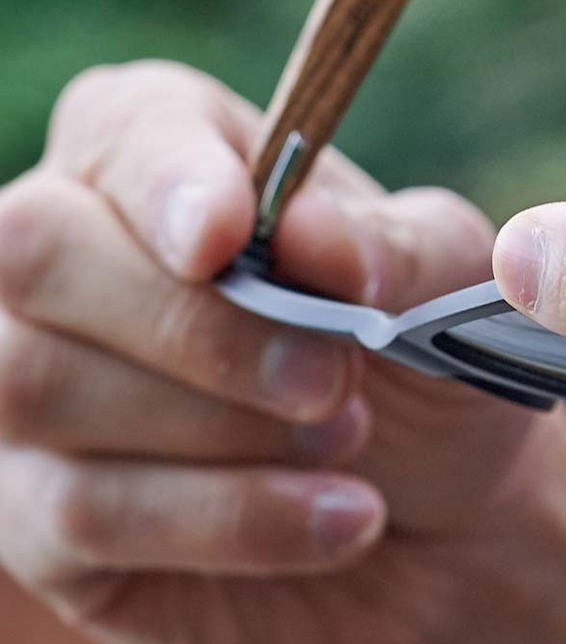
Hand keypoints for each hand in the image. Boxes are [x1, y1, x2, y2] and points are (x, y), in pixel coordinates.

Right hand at [0, 65, 565, 643]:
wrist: (442, 505)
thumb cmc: (420, 349)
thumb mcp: (444, 279)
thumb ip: (386, 242)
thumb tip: (305, 231)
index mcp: (163, 147)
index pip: (123, 126)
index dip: (166, 179)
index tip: (229, 238)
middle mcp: (62, 247)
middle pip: (40, 253)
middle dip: (197, 326)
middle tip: (335, 377)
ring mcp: (21, 382)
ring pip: (42, 386)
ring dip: (222, 427)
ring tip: (349, 439)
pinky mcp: (31, 517)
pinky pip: (81, 513)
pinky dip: (233, 518)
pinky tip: (345, 516)